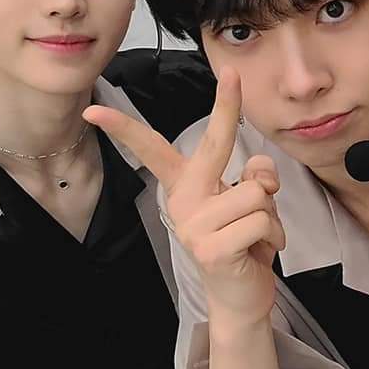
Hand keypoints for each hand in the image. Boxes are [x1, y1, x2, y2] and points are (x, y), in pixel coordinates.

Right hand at [83, 69, 283, 328]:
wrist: (241, 296)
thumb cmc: (244, 241)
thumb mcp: (248, 203)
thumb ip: (254, 177)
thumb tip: (260, 172)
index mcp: (185, 187)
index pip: (153, 150)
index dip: (126, 129)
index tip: (94, 109)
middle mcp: (183, 202)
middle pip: (214, 145)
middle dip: (226, 106)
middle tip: (233, 72)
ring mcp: (194, 226)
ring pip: (256, 190)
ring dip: (271, 213)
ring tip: (256, 234)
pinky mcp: (212, 248)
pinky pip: (262, 219)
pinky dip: (274, 235)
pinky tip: (259, 252)